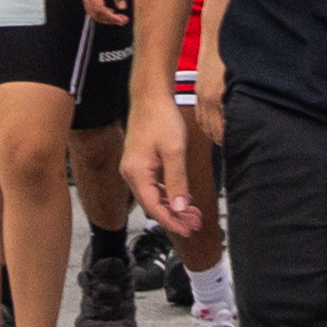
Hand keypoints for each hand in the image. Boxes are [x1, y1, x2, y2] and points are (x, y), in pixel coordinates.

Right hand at [122, 97, 203, 236]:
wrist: (151, 97)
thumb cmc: (161, 119)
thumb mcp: (174, 151)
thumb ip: (177, 181)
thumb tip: (180, 208)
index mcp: (136, 173)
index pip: (154, 207)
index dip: (172, 221)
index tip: (188, 230)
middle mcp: (131, 174)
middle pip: (153, 205)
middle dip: (175, 216)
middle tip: (196, 224)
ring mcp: (135, 169)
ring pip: (154, 197)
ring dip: (173, 206)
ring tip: (193, 214)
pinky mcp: (141, 164)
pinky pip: (154, 186)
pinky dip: (168, 194)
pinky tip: (183, 198)